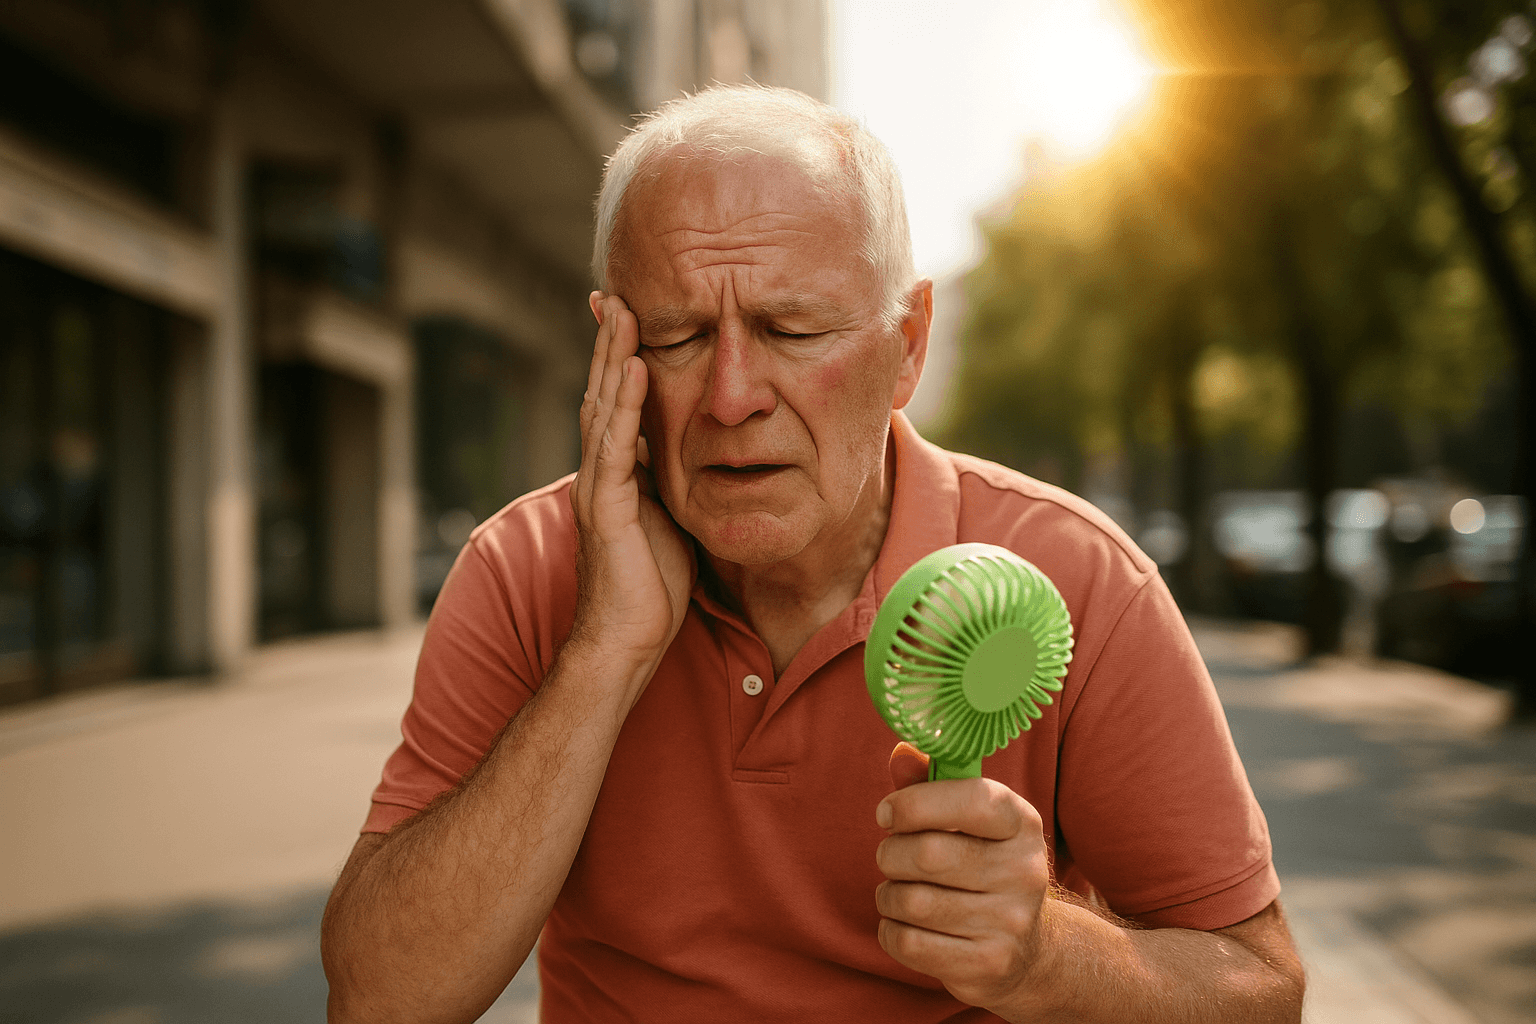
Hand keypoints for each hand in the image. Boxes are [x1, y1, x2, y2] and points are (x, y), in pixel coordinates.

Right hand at [567, 292, 694, 692]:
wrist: (626, 642)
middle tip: (613, 293)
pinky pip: (615, 448)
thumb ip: (671, 482)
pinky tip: (634, 370)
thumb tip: (693, 452)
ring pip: (603, 409)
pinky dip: (625, 406)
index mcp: (617, 474)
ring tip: (622, 312)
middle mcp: (600, 472)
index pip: (617, 404)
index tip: (627, 316)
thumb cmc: (651, 589)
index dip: (621, 360)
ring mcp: (598, 488)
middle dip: (610, 343)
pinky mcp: (604, 509)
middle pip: (603, 393)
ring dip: (612, 358)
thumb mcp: (670, 520)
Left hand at [874, 744, 1051, 1009]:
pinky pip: (908, 942)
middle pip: (928, 853)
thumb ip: (929, 783)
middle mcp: (1025, 871)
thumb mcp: (966, 820)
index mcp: (1021, 822)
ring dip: (889, 894)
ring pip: (912, 901)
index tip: (887, 814)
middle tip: (892, 857)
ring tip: (900, 892)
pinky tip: (905, 924)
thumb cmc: (980, 865)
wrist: (1027, 949)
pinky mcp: (989, 964)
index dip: (914, 803)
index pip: (970, 799)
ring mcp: (1011, 922)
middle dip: (891, 853)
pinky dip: (890, 930)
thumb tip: (901, 752)